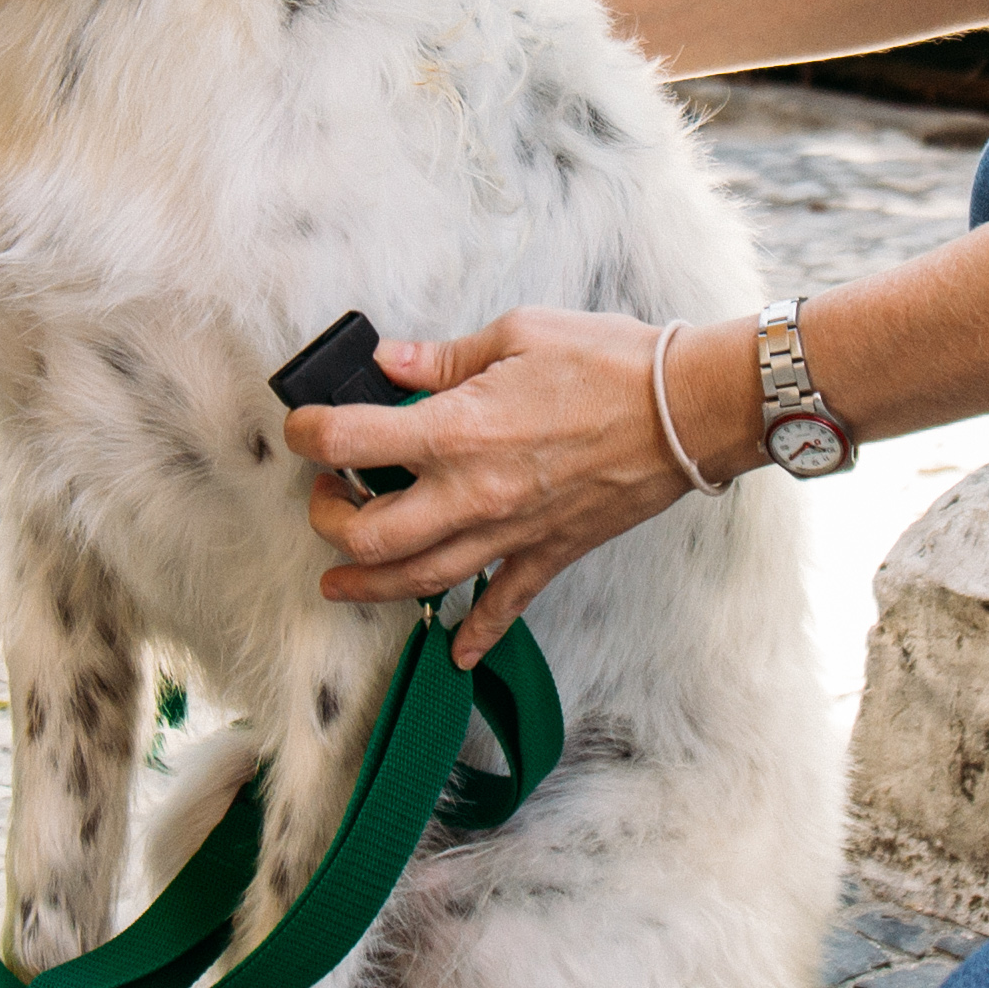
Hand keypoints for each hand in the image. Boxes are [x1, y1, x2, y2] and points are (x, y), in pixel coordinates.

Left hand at [287, 309, 708, 662]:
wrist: (686, 409)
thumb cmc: (609, 364)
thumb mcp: (517, 335)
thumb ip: (442, 359)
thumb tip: (390, 364)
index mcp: (457, 430)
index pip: (350, 440)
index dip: (308, 433)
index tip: (302, 429)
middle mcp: (473, 493)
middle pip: (369, 537)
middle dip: (330, 522)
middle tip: (328, 499)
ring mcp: (510, 532)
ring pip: (419, 582)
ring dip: (369, 588)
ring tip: (339, 582)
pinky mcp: (548, 554)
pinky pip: (503, 606)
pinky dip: (476, 634)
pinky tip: (457, 652)